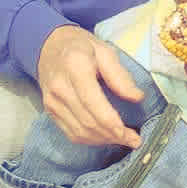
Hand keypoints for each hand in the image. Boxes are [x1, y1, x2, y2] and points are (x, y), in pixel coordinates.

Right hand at [38, 25, 143, 147]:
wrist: (49, 46)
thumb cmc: (81, 46)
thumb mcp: (104, 50)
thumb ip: (120, 75)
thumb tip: (137, 97)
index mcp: (75, 67)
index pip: (93, 102)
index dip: (113, 123)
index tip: (132, 135)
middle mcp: (60, 87)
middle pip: (88, 121)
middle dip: (113, 136)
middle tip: (134, 140)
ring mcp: (52, 101)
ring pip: (80, 132)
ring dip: (104, 140)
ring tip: (123, 139)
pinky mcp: (50, 111)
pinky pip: (71, 133)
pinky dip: (91, 140)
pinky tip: (106, 137)